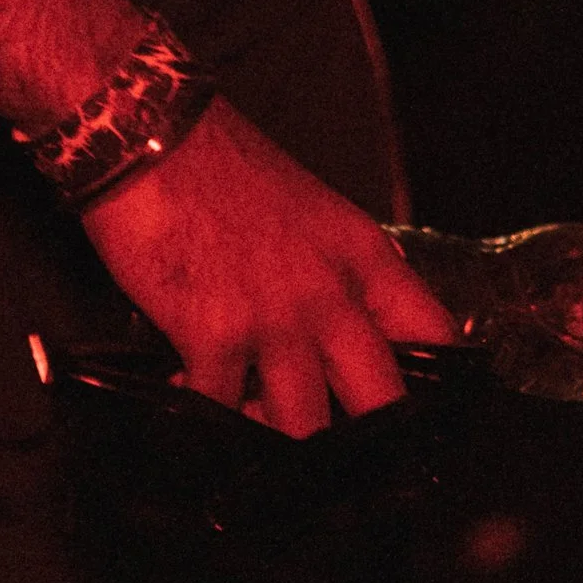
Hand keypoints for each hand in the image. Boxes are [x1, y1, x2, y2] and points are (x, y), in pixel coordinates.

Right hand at [79, 98, 460, 434]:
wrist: (147, 133)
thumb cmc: (219, 162)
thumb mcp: (308, 210)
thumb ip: (332, 270)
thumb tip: (336, 330)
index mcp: (362, 256)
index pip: (433, 334)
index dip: (435, 384)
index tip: (417, 412)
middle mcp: (330, 295)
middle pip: (381, 402)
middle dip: (361, 439)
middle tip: (332, 449)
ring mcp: (275, 321)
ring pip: (303, 428)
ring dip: (274, 434)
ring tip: (246, 415)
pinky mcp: (213, 337)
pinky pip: (218, 411)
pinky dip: (203, 413)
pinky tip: (185, 390)